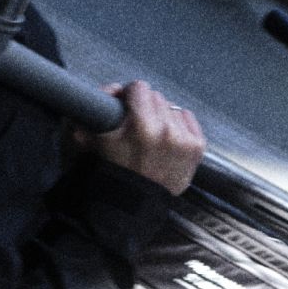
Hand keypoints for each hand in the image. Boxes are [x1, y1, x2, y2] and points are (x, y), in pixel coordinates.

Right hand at [84, 80, 204, 195]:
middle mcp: (166, 131)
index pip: (140, 87)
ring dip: (162, 117)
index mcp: (141, 126)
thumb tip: (112, 89)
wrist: (133, 201)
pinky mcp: (196, 147)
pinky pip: (188, 117)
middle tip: (137, 125)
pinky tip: (167, 140)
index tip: (126, 105)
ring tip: (152, 136)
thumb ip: (95, 106)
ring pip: (172, 108)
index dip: (130, 96)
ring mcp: (184, 139)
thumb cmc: (112, 170)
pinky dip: (178, 125)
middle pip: (157, 96)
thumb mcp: (90, 138)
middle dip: (146, 108)